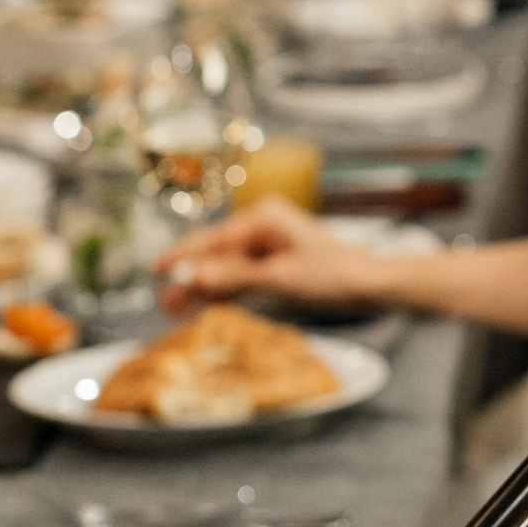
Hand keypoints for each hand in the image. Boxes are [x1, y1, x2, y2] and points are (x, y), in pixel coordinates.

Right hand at [153, 198, 391, 310]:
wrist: (370, 285)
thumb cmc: (332, 275)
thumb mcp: (280, 278)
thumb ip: (235, 277)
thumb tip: (194, 276)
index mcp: (263, 218)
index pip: (213, 240)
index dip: (183, 257)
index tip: (156, 270)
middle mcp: (263, 226)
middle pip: (217, 254)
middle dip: (191, 278)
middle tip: (164, 302)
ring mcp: (270, 245)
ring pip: (227, 267)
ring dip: (205, 287)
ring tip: (175, 308)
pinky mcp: (277, 263)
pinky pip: (243, 276)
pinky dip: (225, 290)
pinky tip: (204, 304)